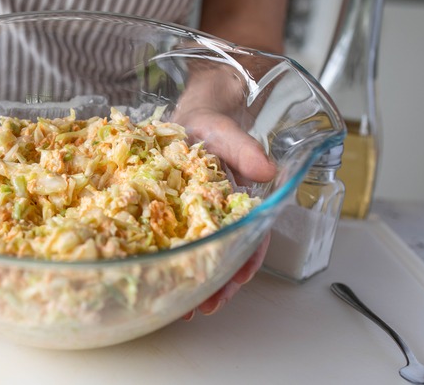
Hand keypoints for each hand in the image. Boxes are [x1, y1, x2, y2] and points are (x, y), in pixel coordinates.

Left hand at [173, 63, 276, 317]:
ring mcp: (195, 218)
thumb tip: (267, 170)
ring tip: (179, 307)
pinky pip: (172, 242)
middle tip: (201, 307)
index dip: (245, 261)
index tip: (235, 281)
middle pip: (225, 256)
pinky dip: (169, 261)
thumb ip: (245, 149)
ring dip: (192, 281)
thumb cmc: (213, 124)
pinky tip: (156, 278)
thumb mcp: (228, 132)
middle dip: (215, 285)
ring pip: (199, 255)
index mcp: (240, 202)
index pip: (251, 237)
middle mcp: (220, 216)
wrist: (190, 116)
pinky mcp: (172, 215)